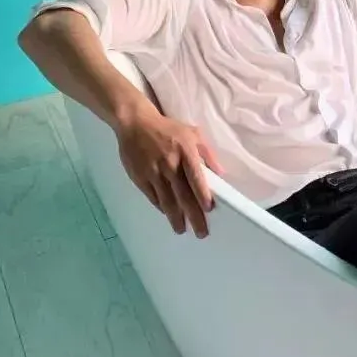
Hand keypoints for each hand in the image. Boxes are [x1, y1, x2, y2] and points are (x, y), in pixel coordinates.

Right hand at [115, 105, 223, 237]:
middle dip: (193, 216)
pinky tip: (168, 215)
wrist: (136, 124)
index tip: (209, 209)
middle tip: (201, 232)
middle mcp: (170, 164)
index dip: (202, 194)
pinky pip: (153, 197)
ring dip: (175, 218)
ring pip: (167, 200)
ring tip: (182, 230)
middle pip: (183, 195)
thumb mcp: (193, 134)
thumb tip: (220, 174)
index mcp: (186, 151)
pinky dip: (162, 208)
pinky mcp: (140, 178)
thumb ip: (207, 153)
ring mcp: (154, 172)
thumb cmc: (168, 129)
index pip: (196, 177)